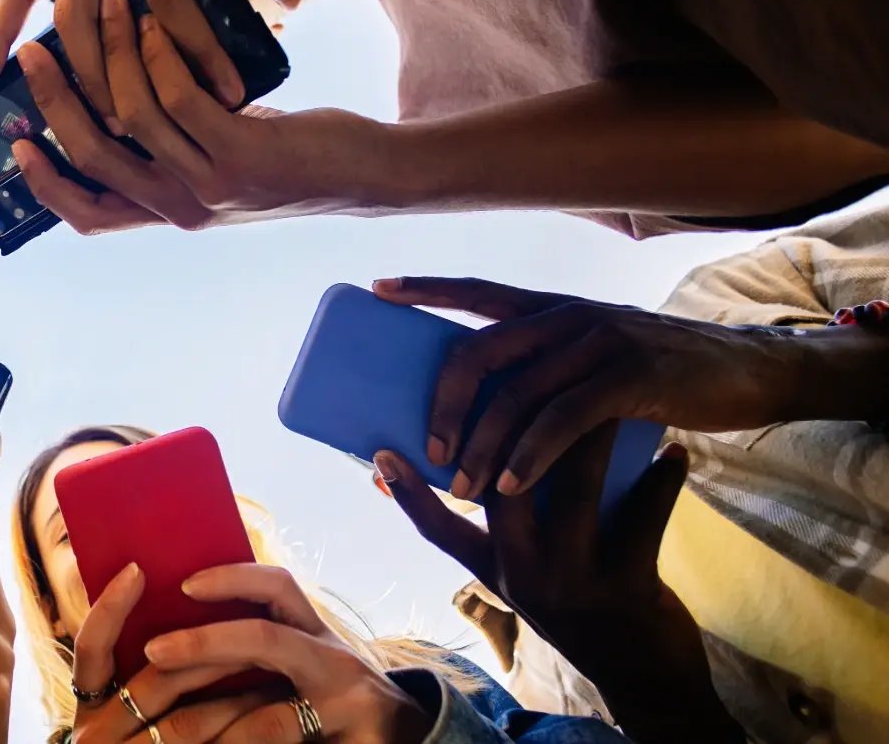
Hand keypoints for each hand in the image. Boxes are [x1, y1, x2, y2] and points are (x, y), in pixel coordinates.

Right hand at [12, 0, 384, 233]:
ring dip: (110, 57)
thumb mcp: (217, 159)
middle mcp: (181, 209)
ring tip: (104, 9)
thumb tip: (117, 99)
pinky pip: (181, 101)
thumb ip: (170, 148)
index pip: (88, 215)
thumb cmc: (286, 158)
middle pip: (93, 158)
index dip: (45, 183)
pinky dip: (159, 58)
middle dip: (55, 100)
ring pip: (133, 118)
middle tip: (34, 52)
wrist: (360, 176)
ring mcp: (210, 186)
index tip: (16, 140)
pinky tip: (153, 25)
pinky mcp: (240, 155)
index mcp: (167, 214)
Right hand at [68, 564, 284, 743]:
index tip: (137, 570)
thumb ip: (147, 679)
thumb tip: (185, 612)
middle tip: (254, 623)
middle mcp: (96, 739)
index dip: (110, 609)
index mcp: (90, 714)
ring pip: (189, 722)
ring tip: (277, 670)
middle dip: (208, 651)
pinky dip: (252, 733)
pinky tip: (282, 717)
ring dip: (238, 694)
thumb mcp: (131, 720)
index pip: (91, 651)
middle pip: (154, 682)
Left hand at [143, 564, 431, 742]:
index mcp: (314, 635)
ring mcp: (348, 707)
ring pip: (266, 719)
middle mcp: (333, 661)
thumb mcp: (305, 665)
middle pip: (263, 640)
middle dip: (203, 644)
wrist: (411, 740)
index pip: (277, 588)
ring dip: (214, 732)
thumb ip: (259, 650)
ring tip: (169, 737)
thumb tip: (174, 642)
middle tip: (154, 652)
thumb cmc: (336, 702)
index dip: (232, 579)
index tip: (185, 585)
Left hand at [371, 276, 799, 498]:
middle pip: (479, 352)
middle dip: (442, 404)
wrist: (747, 372)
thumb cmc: (662, 372)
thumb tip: (486, 403)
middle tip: (428, 451)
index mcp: (553, 308)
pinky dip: (530, 456)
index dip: (427, 287)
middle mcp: (568, 315)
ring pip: (516, 394)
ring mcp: (600, 341)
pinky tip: (510, 484)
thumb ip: (550, 366)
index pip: (477, 290)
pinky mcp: (632, 376)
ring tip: (463, 486)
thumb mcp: (597, 356)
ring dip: (481, 445)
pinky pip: (562, 419)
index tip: (379, 290)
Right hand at [378, 429, 743, 742]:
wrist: (646, 681)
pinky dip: (661, 480)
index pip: (438, 530)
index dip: (408, 493)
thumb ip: (503, 534)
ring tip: (606, 395)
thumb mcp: (527, 581)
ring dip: (591, 436)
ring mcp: (574, 580)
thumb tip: (482, 469)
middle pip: (503, 489)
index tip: (380, 451)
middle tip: (529, 375)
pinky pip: (644, 518)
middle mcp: (525, 575)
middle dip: (514, 429)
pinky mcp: (629, 584)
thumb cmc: (583, 611)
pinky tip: (675, 451)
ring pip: (574, 491)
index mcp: (496, 572)